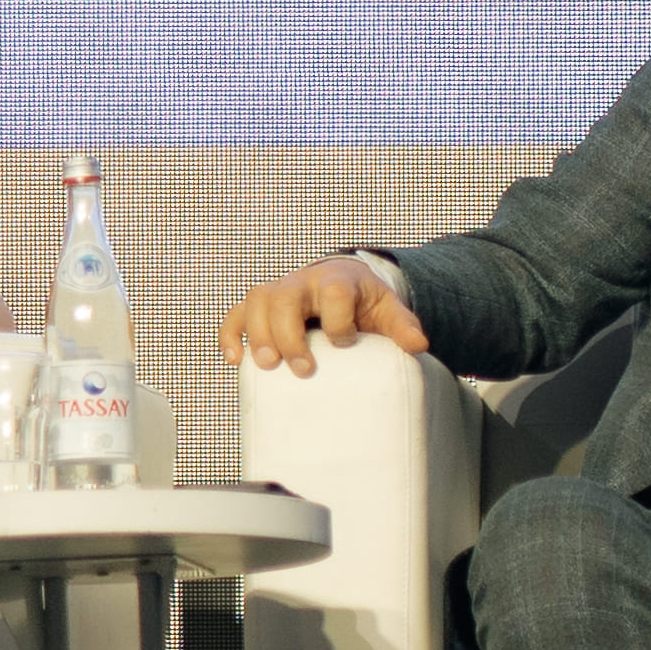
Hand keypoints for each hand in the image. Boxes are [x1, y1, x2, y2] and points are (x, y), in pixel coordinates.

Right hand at [223, 256, 428, 376]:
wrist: (343, 287)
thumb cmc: (365, 304)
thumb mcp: (389, 310)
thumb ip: (403, 326)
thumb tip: (418, 345)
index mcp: (338, 281)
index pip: (334, 294)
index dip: (338, 320)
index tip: (345, 343)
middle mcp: (303, 283)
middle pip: (285, 297)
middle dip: (290, 333)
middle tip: (302, 368)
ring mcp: (278, 292)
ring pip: (257, 302)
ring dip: (258, 333)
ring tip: (266, 365)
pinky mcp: (260, 307)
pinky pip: (236, 315)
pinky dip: (231, 334)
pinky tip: (235, 360)